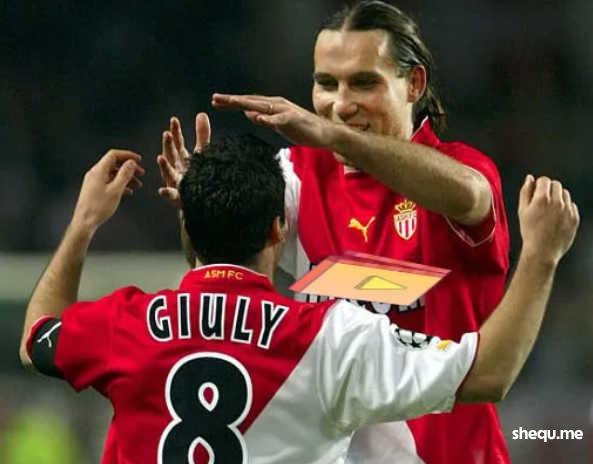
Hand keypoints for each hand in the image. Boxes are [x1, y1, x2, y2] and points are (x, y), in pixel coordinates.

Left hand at [72, 150, 144, 230]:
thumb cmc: (98, 207)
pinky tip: (128, 192)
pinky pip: (109, 182)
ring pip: (113, 174)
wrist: (85, 222)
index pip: (114, 155)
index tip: (138, 160)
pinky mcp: (94, 189)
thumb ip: (124, 174)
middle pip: (114, 164)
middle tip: (141, 173)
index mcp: (99, 171)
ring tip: (137, 184)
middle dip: (129, 167)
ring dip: (126, 177)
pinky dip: (120, 184)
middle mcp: (95, 173)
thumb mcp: (116, 190)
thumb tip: (131, 163)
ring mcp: (94, 181)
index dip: (127, 155)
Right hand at [157, 113, 210, 207]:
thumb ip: (202, 135)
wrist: (199, 200)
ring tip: (160, 158)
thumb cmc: (197, 176)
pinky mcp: (178, 197)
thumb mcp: (202, 154)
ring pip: (168, 173)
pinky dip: (166, 193)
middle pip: (171, 155)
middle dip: (168, 145)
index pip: (178, 143)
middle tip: (166, 134)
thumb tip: (201, 114)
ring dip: (164, 166)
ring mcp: (175, 183)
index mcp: (181, 159)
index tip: (174, 120)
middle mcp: (175, 169)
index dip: (176, 132)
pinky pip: (171, 195)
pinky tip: (162, 190)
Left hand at [211, 93, 331, 146]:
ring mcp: (285, 111)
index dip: (231, 102)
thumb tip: (248, 113)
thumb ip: (264, 119)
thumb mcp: (278, 125)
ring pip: (262, 106)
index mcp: (271, 106)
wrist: (324, 134)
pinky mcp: (294, 120)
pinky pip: (279, 119)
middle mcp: (277, 104)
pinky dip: (268, 118)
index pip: (248, 103)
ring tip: (231, 103)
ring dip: (246, 104)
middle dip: (232, 100)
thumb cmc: (302, 129)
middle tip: (215, 98)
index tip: (215, 102)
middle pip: (250, 101)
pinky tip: (258, 118)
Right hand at [518, 175, 578, 264]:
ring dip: (558, 197)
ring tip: (550, 210)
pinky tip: (557, 218)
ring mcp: (567, 210)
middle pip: (556, 185)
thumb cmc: (529, 232)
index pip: (544, 180)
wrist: (542, 251)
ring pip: (565, 194)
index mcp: (542, 199)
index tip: (536, 192)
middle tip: (542, 201)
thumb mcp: (522, 211)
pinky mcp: (574, 218)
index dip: (539, 185)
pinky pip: (572, 206)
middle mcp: (557, 202)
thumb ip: (525, 192)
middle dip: (549, 189)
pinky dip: (565, 208)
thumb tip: (529, 178)